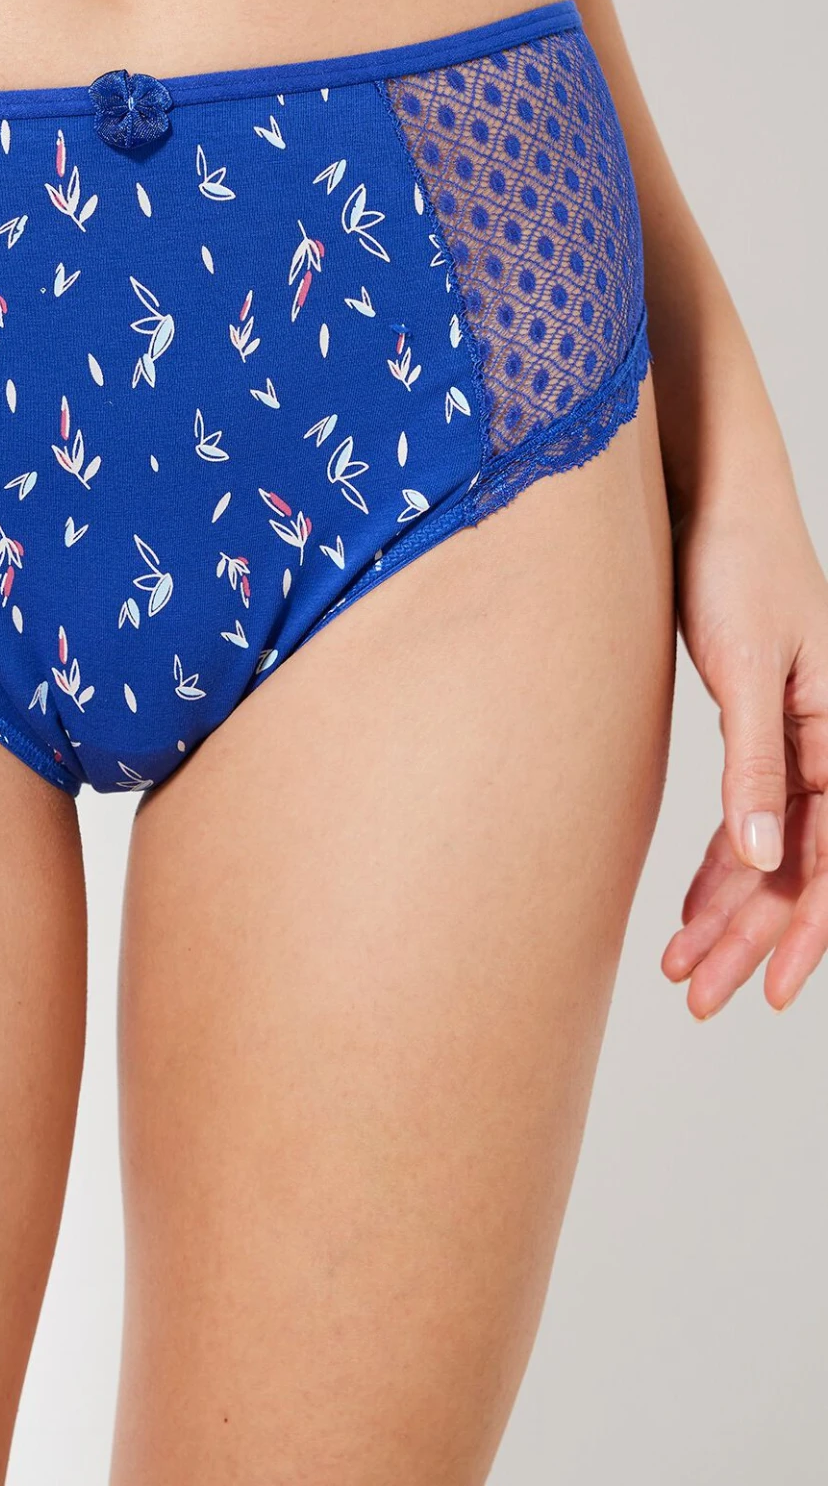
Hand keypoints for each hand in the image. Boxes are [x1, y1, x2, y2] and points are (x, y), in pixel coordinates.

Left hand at [662, 478, 827, 1015]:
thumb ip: (757, 762)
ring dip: (733, 912)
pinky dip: (721, 865)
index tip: (773, 990)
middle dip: (754, 938)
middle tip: (700, 996)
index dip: (806, 930)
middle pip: (801, 866)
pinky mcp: (762, 726)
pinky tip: (692, 907)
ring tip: (684, 968)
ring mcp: (800, 737)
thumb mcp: (746, 666)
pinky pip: (752, 817)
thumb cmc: (737, 561)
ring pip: (773, 850)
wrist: (712, 496)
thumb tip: (761, 859)